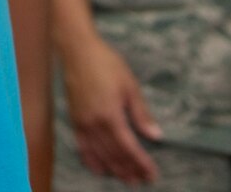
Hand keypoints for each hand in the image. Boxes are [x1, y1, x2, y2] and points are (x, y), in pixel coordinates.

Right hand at [62, 32, 161, 183]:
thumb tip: (155, 135)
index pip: (129, 148)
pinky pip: (82, 147)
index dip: (141, 163)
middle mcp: (95, 123)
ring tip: (126, 179)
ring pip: (99, 154)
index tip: (151, 174)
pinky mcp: (74, 119)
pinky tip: (99, 168)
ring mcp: (82, 123)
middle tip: (141, 180)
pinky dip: (91, 160)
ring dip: (113, 169)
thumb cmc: (106, 64)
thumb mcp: (130, 86)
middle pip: (114, 155)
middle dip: (129, 169)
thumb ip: (141, 113)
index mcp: (111, 115)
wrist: (77, 50)